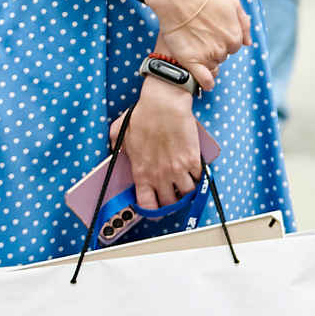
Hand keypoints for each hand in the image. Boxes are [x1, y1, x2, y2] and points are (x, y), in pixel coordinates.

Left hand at [123, 84, 206, 210]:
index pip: (147, 205)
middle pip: (170, 203)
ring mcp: (178, 169)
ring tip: (186, 185)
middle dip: (172, 203)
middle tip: (173, 196)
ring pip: (187, 194)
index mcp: (141, 173)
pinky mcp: (193, 159)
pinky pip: (199, 178)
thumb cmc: (142, 115)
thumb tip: (115, 153)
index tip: (156, 209)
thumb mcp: (118, 133)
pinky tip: (196, 173)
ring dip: (187, 192)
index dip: (153, 211)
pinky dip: (199, 178)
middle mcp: (160, 176)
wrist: (164, 104)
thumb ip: (116, 148)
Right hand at [143, 0, 247, 86]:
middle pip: (223, 56)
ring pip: (212, 66)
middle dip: (215, 48)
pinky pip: (203, 79)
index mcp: (235, 36)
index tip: (214, 32)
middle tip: (202, 36)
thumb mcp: (233, 3)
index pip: (234, 46)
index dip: (224, 39)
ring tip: (196, 48)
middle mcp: (224, 49)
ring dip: (207, 60)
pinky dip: (205, 83)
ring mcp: (207, 56)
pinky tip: (205, 85)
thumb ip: (244, 24)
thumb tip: (249, 43)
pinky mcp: (190, 61)